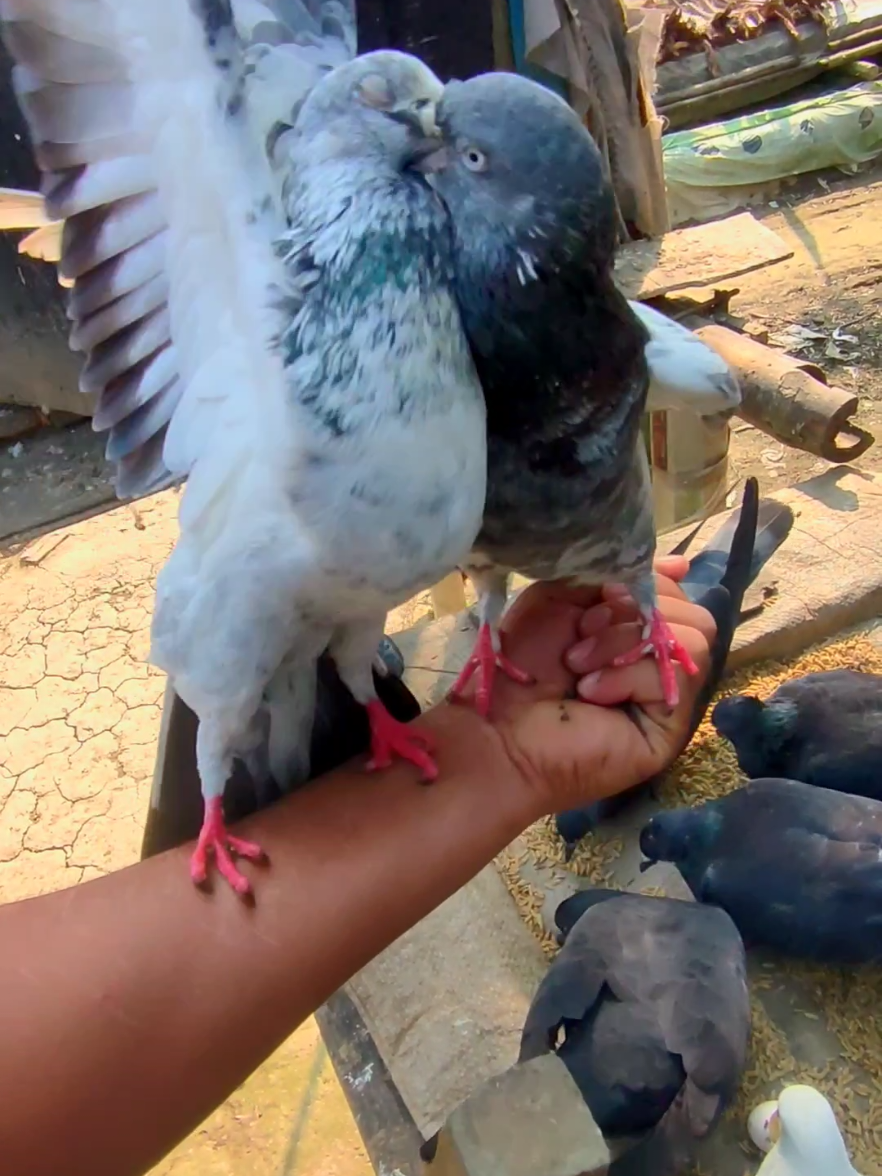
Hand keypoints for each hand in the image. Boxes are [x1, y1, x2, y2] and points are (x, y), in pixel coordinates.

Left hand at [460, 557, 715, 819]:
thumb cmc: (522, 661)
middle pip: (695, 615)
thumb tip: (681, 565)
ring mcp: (667, 699)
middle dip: (633, 612)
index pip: (678, 594)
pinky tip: (591, 693)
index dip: (648, 582)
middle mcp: (658, 663)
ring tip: (580, 665)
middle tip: (584, 632)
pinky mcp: (669, 730)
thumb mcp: (563, 597)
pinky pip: (677, 675)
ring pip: (691, 640)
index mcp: (637, 631)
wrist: (498, 725)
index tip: (604, 592)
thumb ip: (613, 575)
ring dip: (623, 643)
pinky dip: (628, 675)